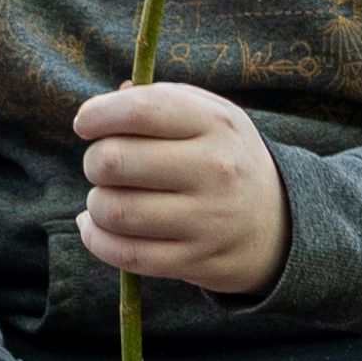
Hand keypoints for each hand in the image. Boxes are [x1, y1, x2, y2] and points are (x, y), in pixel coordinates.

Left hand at [74, 81, 290, 299]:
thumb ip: (157, 100)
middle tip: (103, 165)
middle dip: (94, 161)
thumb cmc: (223, 157)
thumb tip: (97, 111)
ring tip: (105, 197)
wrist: (275, 224)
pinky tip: (97, 226)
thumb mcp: (209, 116)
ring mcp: (206, 219)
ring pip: (115, 210)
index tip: (86, 123)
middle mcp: (215, 170)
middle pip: (116, 160)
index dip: (98, 115)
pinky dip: (97, 238)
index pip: (140, 110)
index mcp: (216, 124)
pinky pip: (126, 253)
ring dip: (95, 203)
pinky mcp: (193, 260)